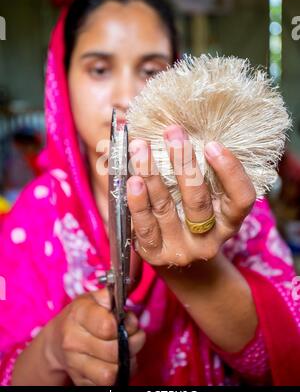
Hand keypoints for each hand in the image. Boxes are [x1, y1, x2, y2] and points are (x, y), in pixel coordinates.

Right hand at [46, 288, 144, 385]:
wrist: (57, 341)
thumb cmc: (82, 316)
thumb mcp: (93, 299)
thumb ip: (111, 295)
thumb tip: (128, 289)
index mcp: (78, 315)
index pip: (107, 327)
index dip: (127, 324)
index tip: (130, 321)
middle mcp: (72, 341)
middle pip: (113, 351)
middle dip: (133, 343)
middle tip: (135, 336)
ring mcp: (74, 364)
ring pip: (110, 374)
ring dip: (127, 363)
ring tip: (128, 351)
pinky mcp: (80, 382)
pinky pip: (106, 385)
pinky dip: (119, 375)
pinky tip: (118, 362)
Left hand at [127, 124, 255, 266]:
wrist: (177, 261)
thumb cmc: (191, 215)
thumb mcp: (206, 197)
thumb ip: (201, 169)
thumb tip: (179, 130)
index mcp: (229, 220)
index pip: (241, 198)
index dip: (230, 172)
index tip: (212, 144)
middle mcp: (209, 238)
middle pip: (198, 201)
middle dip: (184, 163)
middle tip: (172, 133)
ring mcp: (181, 249)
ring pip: (166, 209)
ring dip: (152, 174)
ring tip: (140, 148)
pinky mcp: (155, 253)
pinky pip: (144, 226)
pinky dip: (137, 202)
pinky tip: (132, 180)